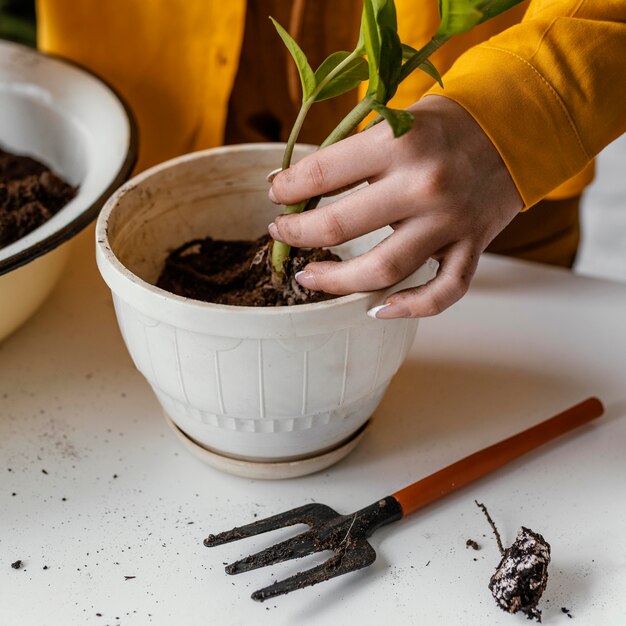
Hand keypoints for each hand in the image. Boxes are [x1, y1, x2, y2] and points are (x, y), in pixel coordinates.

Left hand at [268, 95, 522, 317]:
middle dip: (297, 234)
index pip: (322, 174)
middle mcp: (423, 185)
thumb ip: (352, 154)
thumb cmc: (445, 125)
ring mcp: (450, 222)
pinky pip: (442, 293)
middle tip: (281, 234)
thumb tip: (295, 186)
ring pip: (381, 271)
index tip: (275, 193)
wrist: (515, 127)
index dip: (287, 187)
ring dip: (334, 281)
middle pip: (339, 227)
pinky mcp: (471, 247)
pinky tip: (378, 310)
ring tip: (308, 277)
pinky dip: (410, 309)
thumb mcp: (396, 120)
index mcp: (399, 143)